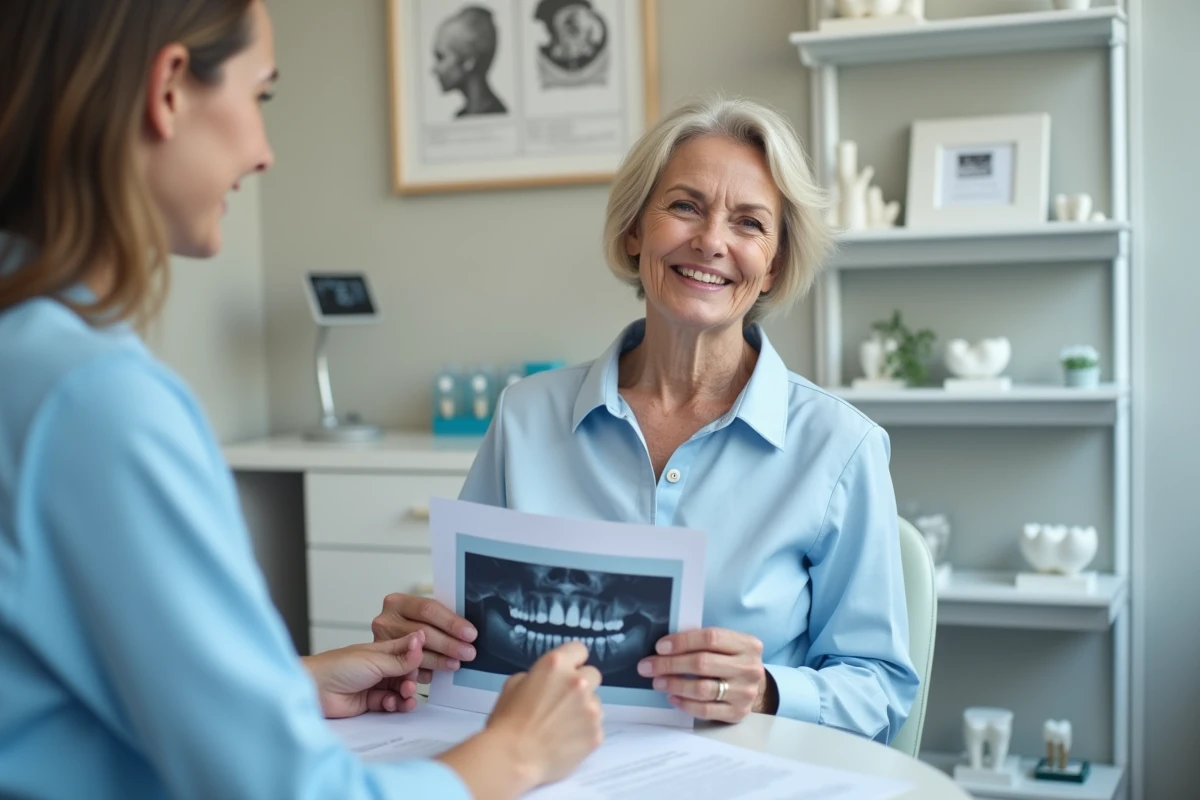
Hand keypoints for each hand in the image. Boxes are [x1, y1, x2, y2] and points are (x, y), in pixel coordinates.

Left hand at [302, 631, 424, 718]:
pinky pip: (391, 704)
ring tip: (404, 697)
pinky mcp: (371, 702)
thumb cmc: (339, 666)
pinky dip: (395, 705)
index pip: (411, 651)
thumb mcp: (376, 659)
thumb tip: (422, 641)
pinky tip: (390, 704)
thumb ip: (402, 658)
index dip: (425, 656)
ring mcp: (377, 685)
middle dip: (414, 679)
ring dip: (406, 694)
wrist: (315, 690)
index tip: (442, 661)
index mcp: (384, 650)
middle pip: (408, 674)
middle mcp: (382, 667)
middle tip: (412, 685)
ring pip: (402, 690)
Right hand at [371, 593, 477, 682]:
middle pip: (422, 632)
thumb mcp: (423, 611)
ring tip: (456, 663)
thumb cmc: (414, 621)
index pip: (427, 609)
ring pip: (415, 653)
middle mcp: (386, 621)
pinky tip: (437, 673)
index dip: (450, 623)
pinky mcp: (384, 663)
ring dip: (439, 660)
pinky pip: (407, 670)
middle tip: (468, 652)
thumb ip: (440, 616)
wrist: (393, 632)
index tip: (470, 634)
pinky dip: (425, 672)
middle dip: (449, 644)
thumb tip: (467, 630)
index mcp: (397, 602)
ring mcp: (382, 643)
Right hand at [487, 641, 604, 785]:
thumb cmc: (507, 721)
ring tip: (562, 726)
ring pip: (595, 703)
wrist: (513, 758)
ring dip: (583, 710)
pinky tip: (566, 742)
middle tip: (564, 700)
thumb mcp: (514, 684)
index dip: (572, 661)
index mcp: (557, 665)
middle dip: (581, 684)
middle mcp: (579, 682)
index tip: (566, 672)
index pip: (579, 649)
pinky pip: (595, 727)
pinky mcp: (597, 734)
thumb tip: (549, 681)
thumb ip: (539, 675)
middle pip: (592, 674)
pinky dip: (583, 732)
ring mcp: (592, 709)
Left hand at [637, 627, 772, 721]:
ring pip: (702, 688)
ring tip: (657, 682)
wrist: (756, 687)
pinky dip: (684, 703)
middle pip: (702, 663)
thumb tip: (665, 647)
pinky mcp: (738, 712)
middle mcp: (749, 668)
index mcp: (748, 644)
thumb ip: (704, 642)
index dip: (682, 641)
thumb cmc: (733, 661)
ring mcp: (745, 692)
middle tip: (648, 667)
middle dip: (669, 664)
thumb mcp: (728, 645)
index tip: (660, 647)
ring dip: (674, 684)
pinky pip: (705, 709)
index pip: (710, 638)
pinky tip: (672, 697)